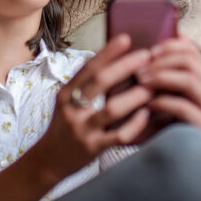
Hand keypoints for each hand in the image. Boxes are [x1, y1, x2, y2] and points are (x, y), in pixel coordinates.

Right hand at [30, 34, 153, 181]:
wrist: (48, 161)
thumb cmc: (65, 127)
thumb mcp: (67, 102)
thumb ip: (85, 85)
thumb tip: (114, 61)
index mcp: (66, 94)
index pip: (88, 68)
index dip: (107, 52)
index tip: (126, 39)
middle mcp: (72, 109)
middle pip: (100, 82)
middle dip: (125, 66)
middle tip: (147, 56)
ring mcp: (82, 130)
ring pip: (112, 109)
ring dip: (134, 96)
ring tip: (152, 86)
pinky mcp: (93, 149)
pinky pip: (118, 135)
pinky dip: (135, 124)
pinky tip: (147, 114)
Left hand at [135, 37, 200, 132]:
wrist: (165, 153)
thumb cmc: (159, 117)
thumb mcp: (159, 89)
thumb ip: (161, 67)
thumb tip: (171, 34)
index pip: (193, 51)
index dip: (171, 46)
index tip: (150, 50)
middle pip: (191, 63)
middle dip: (162, 62)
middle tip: (139, 68)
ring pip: (190, 81)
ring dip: (162, 78)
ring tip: (141, 82)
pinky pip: (183, 107)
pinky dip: (162, 102)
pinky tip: (147, 104)